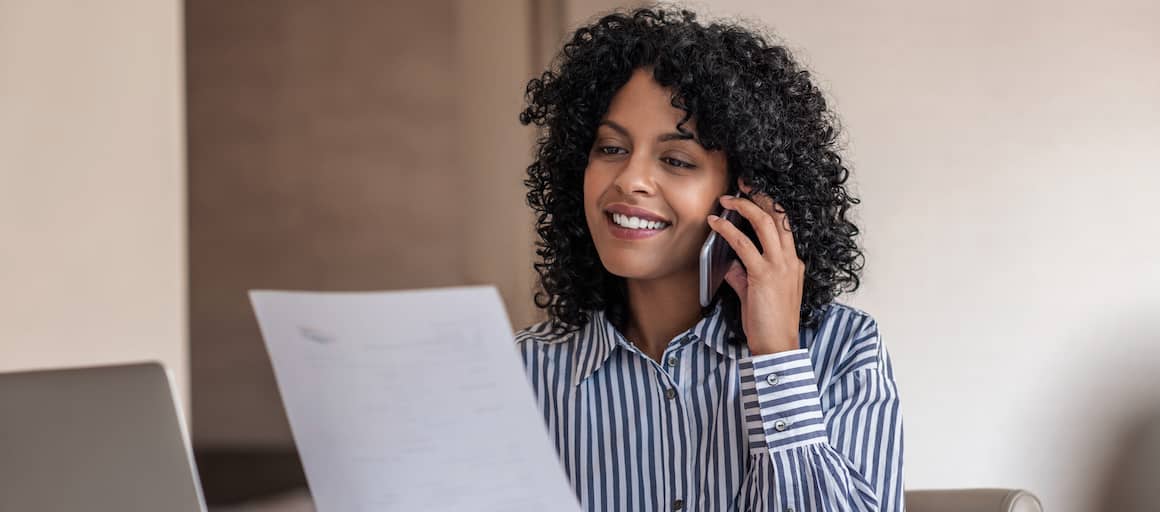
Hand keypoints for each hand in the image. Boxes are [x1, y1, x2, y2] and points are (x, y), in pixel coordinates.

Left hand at [707, 179, 804, 354]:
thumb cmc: (769, 323)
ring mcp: (779, 266)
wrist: (778, 346)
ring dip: (744, 206)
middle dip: (760, 195)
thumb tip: (730, 263)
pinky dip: (728, 230)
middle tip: (743, 183)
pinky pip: (744, 244)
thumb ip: (744, 275)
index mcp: (793, 263)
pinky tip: (716, 223)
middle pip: (778, 216)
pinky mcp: (763, 275)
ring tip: (726, 199)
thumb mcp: (757, 294)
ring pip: (765, 223)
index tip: (755, 193)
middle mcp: (790, 260)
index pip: (784, 226)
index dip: (770, 206)